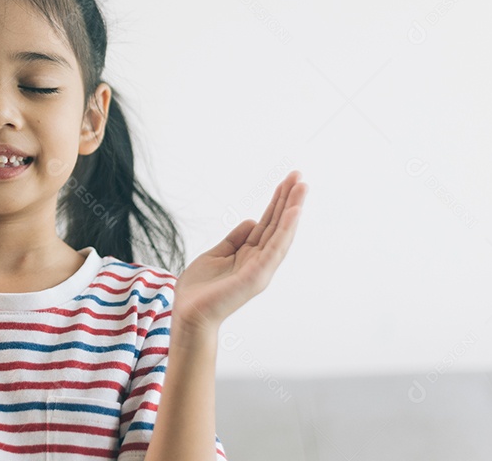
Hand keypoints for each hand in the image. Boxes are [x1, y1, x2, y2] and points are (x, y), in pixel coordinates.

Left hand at [171, 170, 307, 334]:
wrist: (189, 315)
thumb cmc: (200, 290)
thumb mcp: (216, 255)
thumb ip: (234, 239)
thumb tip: (251, 220)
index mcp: (250, 255)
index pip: (268, 223)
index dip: (277, 202)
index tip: (288, 181)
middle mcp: (260, 260)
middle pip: (277, 224)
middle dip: (288, 200)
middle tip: (300, 176)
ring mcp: (260, 268)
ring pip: (281, 233)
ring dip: (292, 210)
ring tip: (302, 187)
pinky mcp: (256, 276)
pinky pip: (274, 249)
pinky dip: (285, 230)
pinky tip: (292, 212)